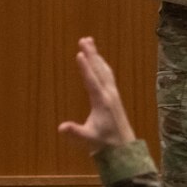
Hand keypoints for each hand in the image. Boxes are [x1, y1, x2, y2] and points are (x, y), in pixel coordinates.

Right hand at [59, 36, 135, 152]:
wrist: (124, 148)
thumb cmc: (105, 143)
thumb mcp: (89, 139)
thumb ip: (76, 133)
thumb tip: (62, 128)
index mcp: (102, 102)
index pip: (92, 81)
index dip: (85, 67)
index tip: (80, 53)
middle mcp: (109, 94)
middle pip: (100, 70)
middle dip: (91, 54)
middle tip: (84, 39)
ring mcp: (113, 94)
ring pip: (104, 70)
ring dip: (97, 56)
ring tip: (89, 42)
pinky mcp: (114, 96)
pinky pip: (107, 75)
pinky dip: (101, 64)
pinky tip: (99, 60)